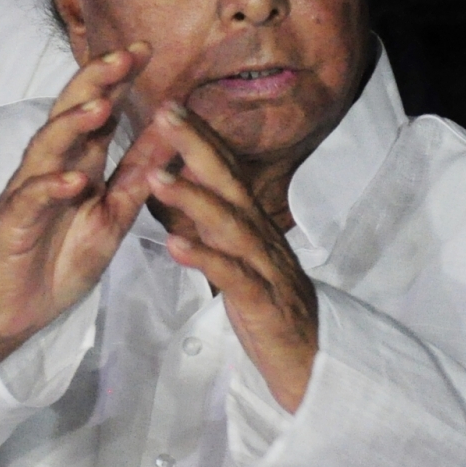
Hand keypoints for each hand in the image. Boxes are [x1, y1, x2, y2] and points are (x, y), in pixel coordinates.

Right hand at [0, 44, 170, 360]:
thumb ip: (139, 172)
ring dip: (72, 126)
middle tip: (122, 56)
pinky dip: (50, 188)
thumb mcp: (113, 212)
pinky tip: (71, 180)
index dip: (116, 78)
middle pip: (69, 113)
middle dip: (94, 82)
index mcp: (78, 162)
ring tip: (99, 107)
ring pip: (47, 147)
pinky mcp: (12, 223)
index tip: (145, 48)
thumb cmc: (62, 257)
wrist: (21, 311)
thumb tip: (171, 131)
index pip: (97, 109)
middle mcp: (52, 167)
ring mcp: (29, 191)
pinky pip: (30, 199)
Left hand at [143, 105, 319, 411]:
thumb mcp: (238, 259)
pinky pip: (232, 276)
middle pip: (229, 182)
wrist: (311, 363)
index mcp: (251, 225)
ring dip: (192, 197)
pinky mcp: (263, 302)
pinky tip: (174, 244)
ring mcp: (264, 267)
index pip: (226, 171)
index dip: (199, 136)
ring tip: (155, 176)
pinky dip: (204, 258)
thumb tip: (186, 193)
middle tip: (163, 113)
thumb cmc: (268, 308)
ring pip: (229, 224)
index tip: (168, 104)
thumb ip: (217, 227)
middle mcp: (260, 236)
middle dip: (196, 145)